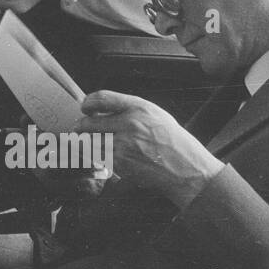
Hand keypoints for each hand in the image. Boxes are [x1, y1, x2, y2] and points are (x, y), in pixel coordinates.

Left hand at [76, 90, 224, 208]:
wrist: (188, 170)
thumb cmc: (175, 144)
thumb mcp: (156, 115)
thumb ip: (130, 109)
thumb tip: (103, 109)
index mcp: (139, 107)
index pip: (101, 98)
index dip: (87, 103)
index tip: (85, 107)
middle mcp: (129, 123)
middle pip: (88, 122)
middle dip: (81, 127)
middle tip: (81, 130)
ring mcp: (123, 144)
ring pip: (88, 141)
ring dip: (85, 143)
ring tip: (88, 144)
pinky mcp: (120, 163)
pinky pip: (96, 157)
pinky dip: (94, 157)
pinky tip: (100, 156)